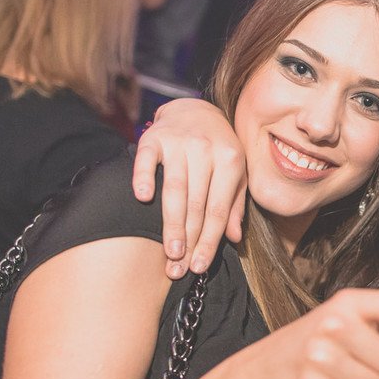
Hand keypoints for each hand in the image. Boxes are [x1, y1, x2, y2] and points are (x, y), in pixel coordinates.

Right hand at [131, 98, 247, 278]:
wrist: (195, 110)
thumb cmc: (219, 150)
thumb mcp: (236, 173)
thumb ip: (235, 204)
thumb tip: (234, 238)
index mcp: (231, 160)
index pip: (219, 210)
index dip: (209, 241)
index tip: (199, 266)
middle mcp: (206, 150)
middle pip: (197, 205)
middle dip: (189, 240)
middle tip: (179, 269)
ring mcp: (179, 142)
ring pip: (175, 190)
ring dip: (171, 224)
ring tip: (169, 252)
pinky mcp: (154, 137)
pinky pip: (147, 161)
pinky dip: (144, 178)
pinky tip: (142, 198)